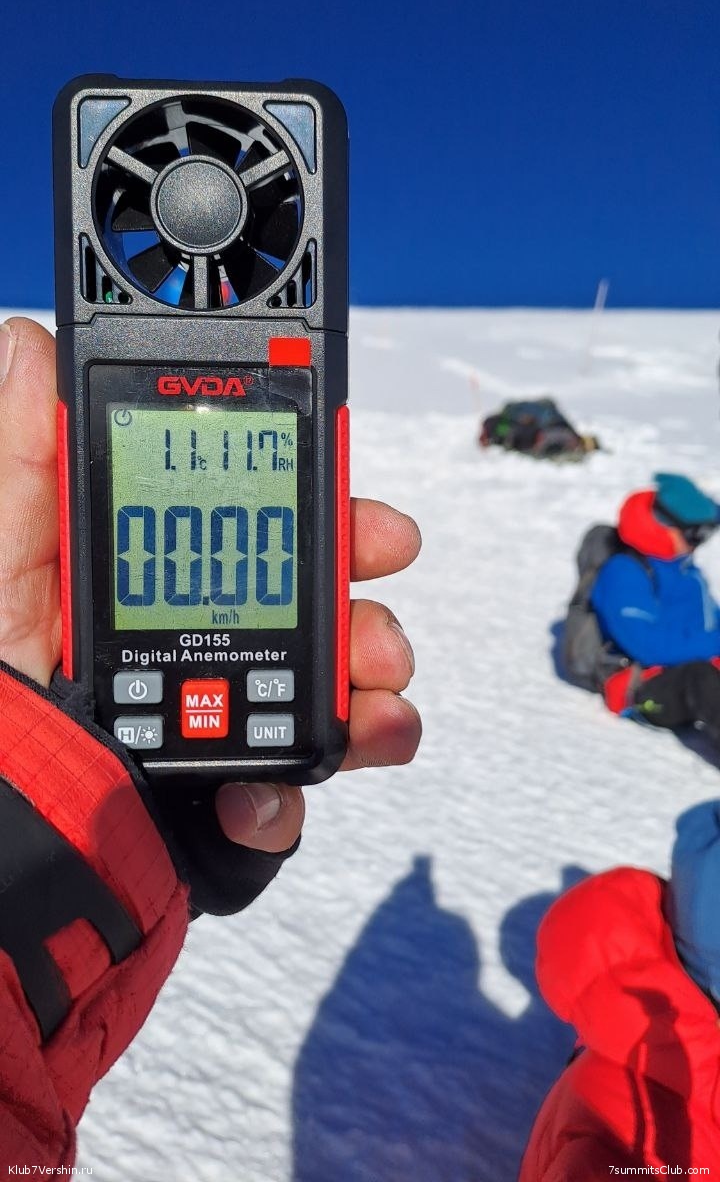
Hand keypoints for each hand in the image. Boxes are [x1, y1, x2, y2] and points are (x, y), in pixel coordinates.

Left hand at [0, 318, 421, 852]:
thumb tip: (28, 349)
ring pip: (315, 699)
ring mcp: (201, 724)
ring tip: (372, 722)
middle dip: (358, 612)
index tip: (356, 510)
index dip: (308, 508)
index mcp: (128, 579)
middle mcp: (177, 644)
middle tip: (379, 631)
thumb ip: (15, 465)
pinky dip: (291, 805)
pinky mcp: (212, 802)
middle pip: (301, 606)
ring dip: (365, 703)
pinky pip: (282, 798)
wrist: (1, 859)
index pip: (238, 521)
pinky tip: (261, 808)